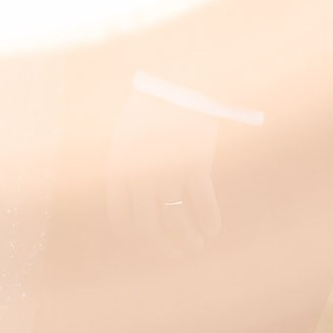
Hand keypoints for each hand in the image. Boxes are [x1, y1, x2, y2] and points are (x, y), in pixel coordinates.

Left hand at [110, 86, 220, 259]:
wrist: (177, 80)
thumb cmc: (155, 111)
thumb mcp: (129, 139)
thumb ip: (130, 172)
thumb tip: (144, 209)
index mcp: (119, 169)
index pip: (122, 220)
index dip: (137, 240)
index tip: (152, 247)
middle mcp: (139, 175)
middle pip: (148, 228)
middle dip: (163, 247)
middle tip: (179, 253)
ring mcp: (166, 171)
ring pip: (176, 222)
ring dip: (188, 239)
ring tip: (197, 243)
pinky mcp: (194, 164)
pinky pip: (203, 206)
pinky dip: (209, 222)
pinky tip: (212, 228)